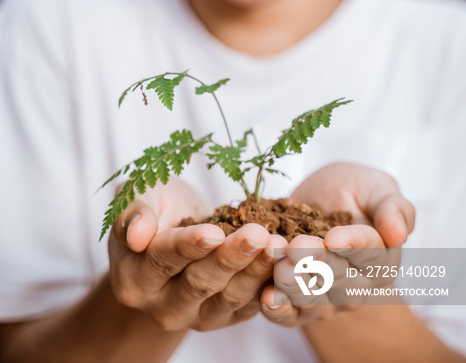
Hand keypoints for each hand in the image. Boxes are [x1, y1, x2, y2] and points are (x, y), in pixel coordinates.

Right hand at [108, 177, 286, 330]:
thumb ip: (135, 213)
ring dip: (256, 271)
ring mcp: (195, 316)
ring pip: (229, 297)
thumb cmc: (156, 206)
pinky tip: (286, 263)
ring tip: (277, 245)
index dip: (189, 246)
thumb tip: (136, 234)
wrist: (176, 227)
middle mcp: (162, 306)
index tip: (214, 232)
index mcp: (134, 277)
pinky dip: (269, 284)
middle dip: (231, 258)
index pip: (163, 260)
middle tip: (257, 235)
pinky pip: (250, 305)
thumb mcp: (140, 197)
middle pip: (200, 283)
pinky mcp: (226, 317)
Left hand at [260, 162, 414, 325]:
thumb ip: (392, 207)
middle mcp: (358, 286)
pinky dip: (278, 309)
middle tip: (295, 248)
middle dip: (316, 265)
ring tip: (280, 268)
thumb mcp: (377, 187)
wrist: (319, 198)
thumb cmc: (355, 191)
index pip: (371, 256)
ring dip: (295, 286)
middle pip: (340, 281)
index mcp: (383, 259)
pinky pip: (291, 315)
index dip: (351, 246)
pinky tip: (266, 299)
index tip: (332, 237)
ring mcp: (328, 298)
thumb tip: (399, 234)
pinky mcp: (299, 303)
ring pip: (313, 299)